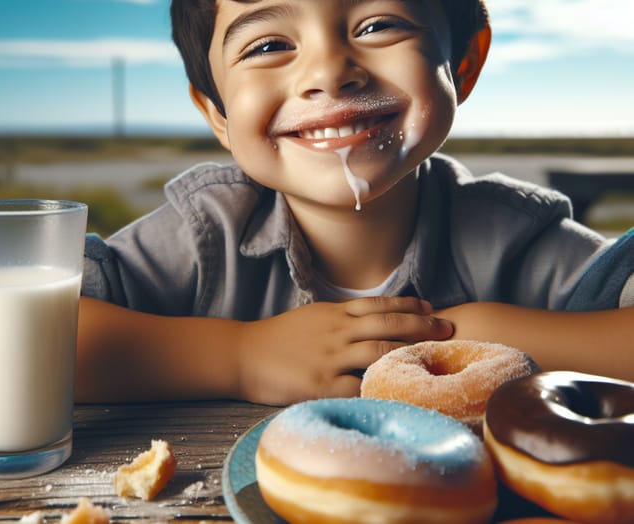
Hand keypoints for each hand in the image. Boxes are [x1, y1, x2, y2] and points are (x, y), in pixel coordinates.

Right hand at [236, 296, 452, 404]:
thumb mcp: (311, 317)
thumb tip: (368, 318)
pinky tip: (404, 391)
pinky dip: (382, 388)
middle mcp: (337, 331)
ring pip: (380, 350)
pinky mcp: (321, 384)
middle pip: (388, 324)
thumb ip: (339, 318)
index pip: (379, 304)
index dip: (408, 304)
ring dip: (412, 352)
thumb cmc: (278, 336)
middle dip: (422, 325)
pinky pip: (359, 387)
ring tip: (437, 356)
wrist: (244, 354)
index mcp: (334, 313)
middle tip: (449, 328)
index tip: (432, 306)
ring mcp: (331, 357)